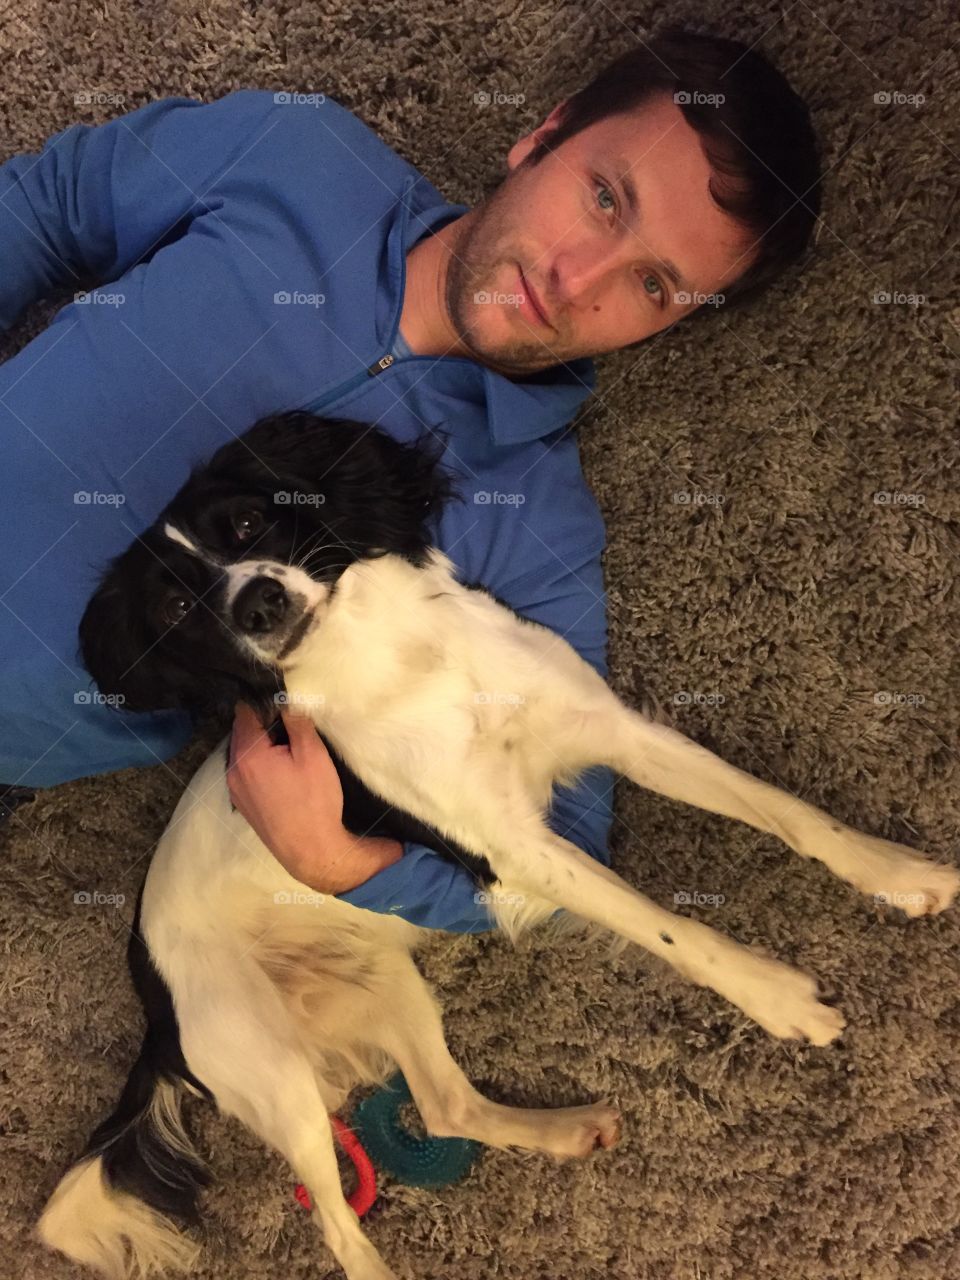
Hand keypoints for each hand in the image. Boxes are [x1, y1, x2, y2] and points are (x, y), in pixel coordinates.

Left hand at [226, 701, 401, 892]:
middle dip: (262, 723)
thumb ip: (296, 721)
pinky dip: (258, 763)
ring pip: (243, 753)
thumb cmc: (315, 802)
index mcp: (248, 754)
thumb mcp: (312, 755)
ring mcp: (235, 789)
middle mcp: (233, 770)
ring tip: (288, 748)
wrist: (312, 851)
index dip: (264, 702)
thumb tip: (287, 699)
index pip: (245, 712)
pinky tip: (281, 771)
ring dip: (261, 745)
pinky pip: (245, 772)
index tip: (283, 701)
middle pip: (242, 732)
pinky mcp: (242, 804)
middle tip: (290, 723)